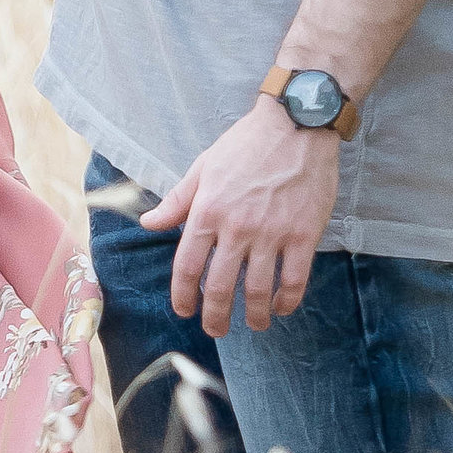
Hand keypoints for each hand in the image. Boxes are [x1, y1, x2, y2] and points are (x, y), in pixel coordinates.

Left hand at [143, 99, 340, 337]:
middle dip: (215, 317)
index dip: (183, 296)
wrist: (298, 123)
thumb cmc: (247, 143)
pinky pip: (294, 280)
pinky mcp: (304, 234)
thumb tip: (149, 223)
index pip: (187, 266)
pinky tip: (281, 307)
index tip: (184, 310)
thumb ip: (177, 201)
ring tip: (253, 324)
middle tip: (216, 329)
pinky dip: (286, 301)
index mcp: (208, 212)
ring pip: (257, 291)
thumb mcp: (203, 166)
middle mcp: (237, 228)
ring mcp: (272, 233)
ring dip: (253, 316)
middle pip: (219, 287)